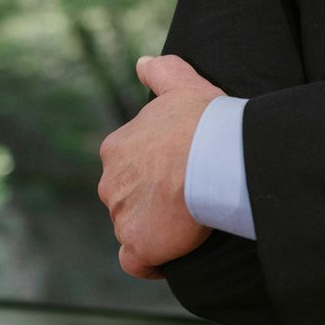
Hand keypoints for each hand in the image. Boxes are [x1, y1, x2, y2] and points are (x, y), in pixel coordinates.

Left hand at [98, 54, 221, 279]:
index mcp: (117, 149)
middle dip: (151, 201)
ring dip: (155, 228)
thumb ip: (161, 72)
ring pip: (133, 227)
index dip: (153, 173)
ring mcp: (122, 215)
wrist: (214, 154)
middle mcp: (111, 183)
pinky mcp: (139, 244)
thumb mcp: (182, 84)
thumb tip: (142, 62)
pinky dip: (149, 261)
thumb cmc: (203, 119)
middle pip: (127, 199)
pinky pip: (136, 261)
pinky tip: (170, 257)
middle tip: (189, 198)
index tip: (179, 174)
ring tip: (190, 223)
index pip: (127, 167)